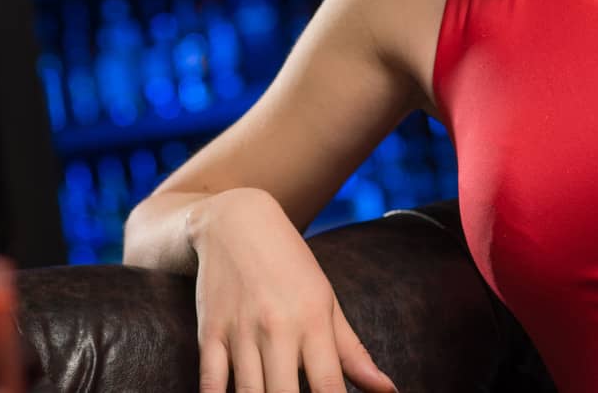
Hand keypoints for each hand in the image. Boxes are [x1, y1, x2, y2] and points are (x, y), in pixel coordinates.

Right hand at [191, 188, 398, 392]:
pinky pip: (212, 381)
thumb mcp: (327, 301)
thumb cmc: (290, 265)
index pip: (330, 387)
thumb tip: (387, 391)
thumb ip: (353, 352)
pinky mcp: (210, 332)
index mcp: (313, 321)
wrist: (236, 221)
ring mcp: (240, 331)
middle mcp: (277, 328)